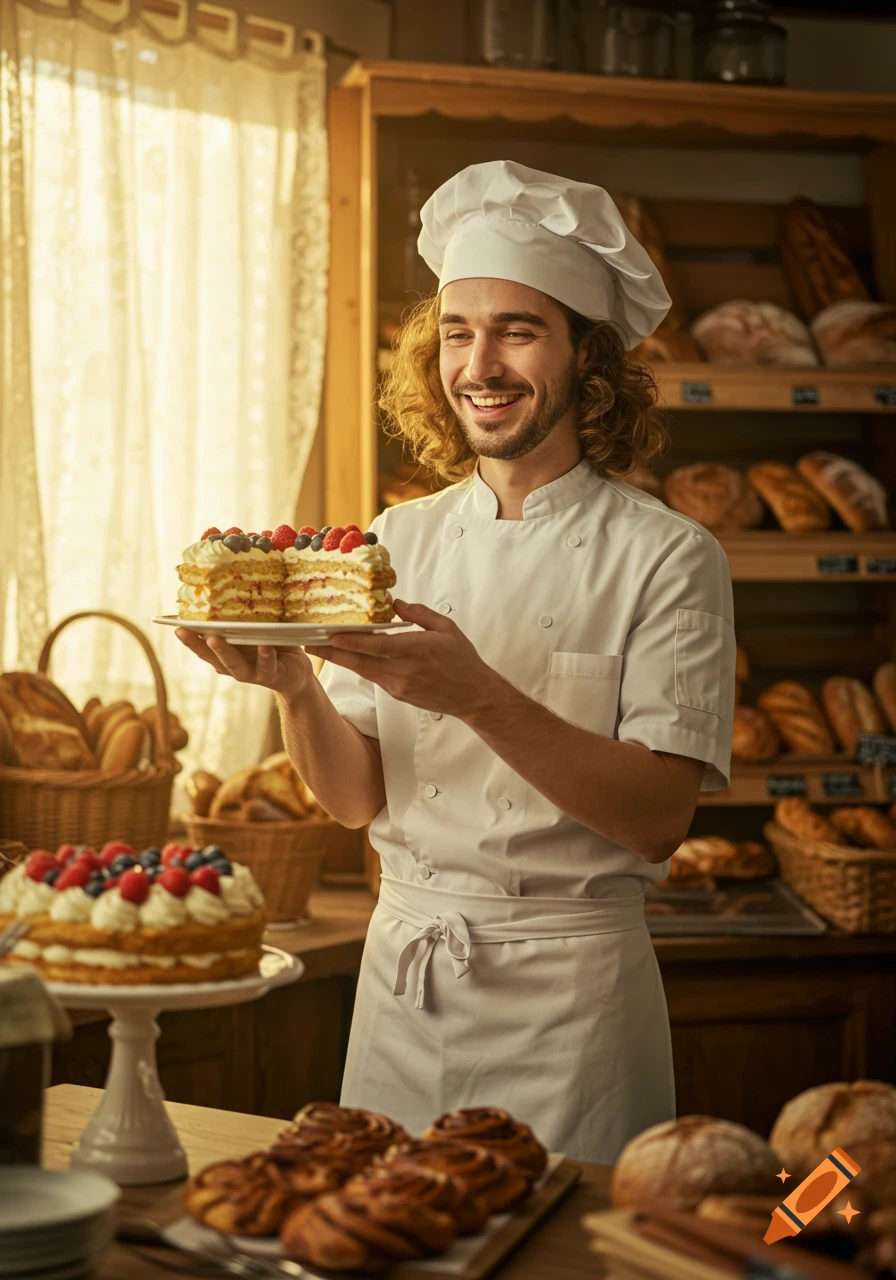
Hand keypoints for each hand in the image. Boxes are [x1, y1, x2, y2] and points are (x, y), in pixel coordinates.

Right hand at [175, 629, 311, 699]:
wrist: (297, 675)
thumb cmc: (272, 647)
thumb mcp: (256, 632)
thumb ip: (242, 621)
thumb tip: (229, 588)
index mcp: (227, 653)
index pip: (203, 645)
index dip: (188, 637)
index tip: (174, 625)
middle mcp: (234, 665)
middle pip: (210, 656)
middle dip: (196, 644)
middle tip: (182, 631)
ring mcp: (251, 673)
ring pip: (234, 665)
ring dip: (223, 652)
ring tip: (214, 639)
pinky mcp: (271, 676)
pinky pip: (267, 666)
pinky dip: (264, 657)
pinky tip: (264, 647)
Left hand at [304, 600, 498, 718]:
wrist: (473, 696)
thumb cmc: (463, 660)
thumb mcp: (446, 629)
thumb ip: (419, 614)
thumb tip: (396, 604)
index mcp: (416, 650)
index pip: (376, 646)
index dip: (350, 642)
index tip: (330, 636)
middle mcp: (403, 671)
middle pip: (360, 662)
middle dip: (332, 653)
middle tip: (309, 644)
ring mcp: (399, 686)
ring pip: (362, 671)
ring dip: (341, 660)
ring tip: (320, 649)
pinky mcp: (397, 694)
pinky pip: (373, 677)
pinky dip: (359, 666)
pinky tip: (347, 657)